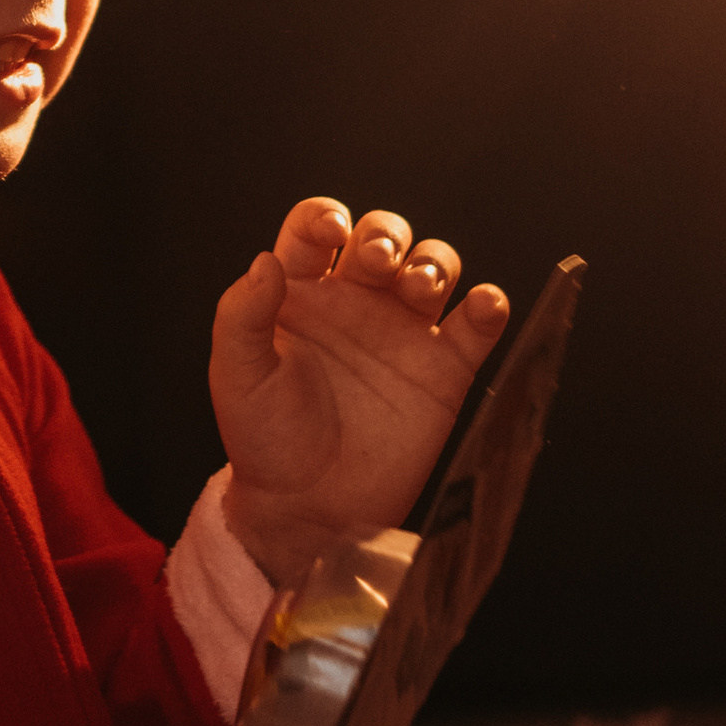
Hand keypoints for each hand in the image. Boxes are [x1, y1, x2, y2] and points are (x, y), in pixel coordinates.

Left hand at [211, 194, 507, 590]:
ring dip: (435, 261)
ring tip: (421, 287)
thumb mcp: (237, 375)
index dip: (327, 216)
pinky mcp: (443, 371)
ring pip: (433, 266)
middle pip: (384, 236)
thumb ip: (242, 315)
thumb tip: (264, 261)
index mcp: (301, 293)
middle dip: (388, 234)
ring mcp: (403, 332)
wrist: (308, 510)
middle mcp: (356, 302)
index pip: (317, 228)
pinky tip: (481, 306)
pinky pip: (476, 325)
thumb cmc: (264, 442)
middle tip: (380, 262)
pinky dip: (488, 306)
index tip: (332, 232)